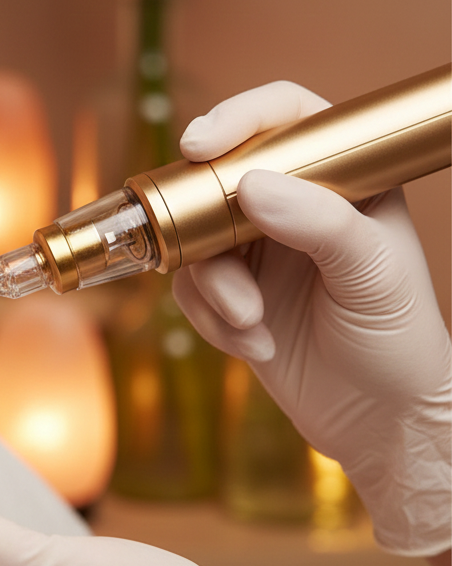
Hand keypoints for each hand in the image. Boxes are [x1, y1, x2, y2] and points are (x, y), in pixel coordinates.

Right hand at [172, 80, 451, 557]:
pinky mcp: (231, 295)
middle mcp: (294, 207)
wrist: (379, 422)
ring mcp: (257, 252)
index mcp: (341, 180)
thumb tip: (250, 185)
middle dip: (206, 220)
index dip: (239, 119)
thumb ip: (321, 222)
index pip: (285, 119)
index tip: (201, 146)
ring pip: (196, 240)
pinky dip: (213, 319)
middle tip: (206, 250)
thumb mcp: (373, 274)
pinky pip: (191, 290)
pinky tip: (255, 346)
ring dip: (216, 286)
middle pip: (220, 178)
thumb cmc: (398, 341)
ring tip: (250, 321)